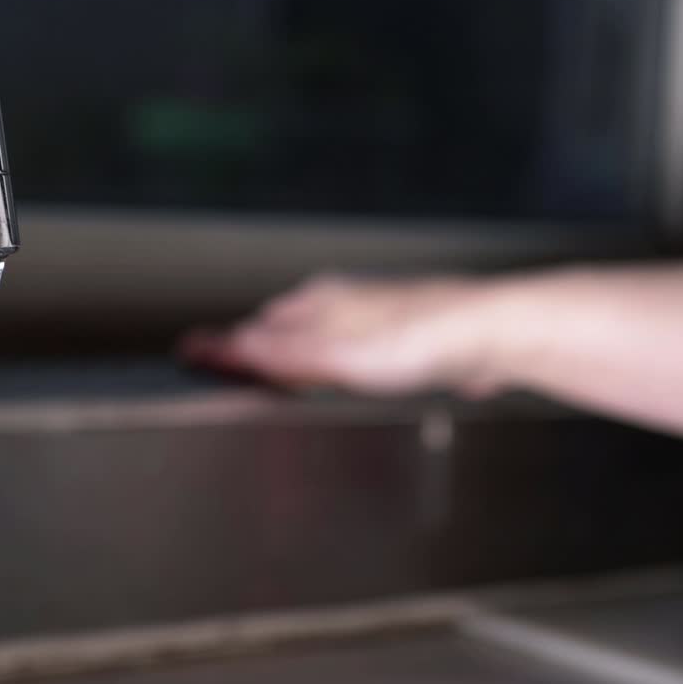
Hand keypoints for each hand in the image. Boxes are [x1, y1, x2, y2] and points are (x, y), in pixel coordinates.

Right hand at [180, 274, 503, 396]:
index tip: (191, 355)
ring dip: (298, 356)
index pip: (254, 328)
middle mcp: (344, 303)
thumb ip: (279, 354)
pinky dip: (338, 364)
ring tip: (278, 377)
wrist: (491, 333)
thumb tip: (227, 347)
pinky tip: (348, 381)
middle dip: (257, 349)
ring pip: (321, 336)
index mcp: (318, 303)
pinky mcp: (405, 336)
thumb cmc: (422, 338)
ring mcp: (375, 317)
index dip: (223, 347)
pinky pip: (356, 350)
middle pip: (284, 328)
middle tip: (227, 366)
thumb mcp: (334, 354)